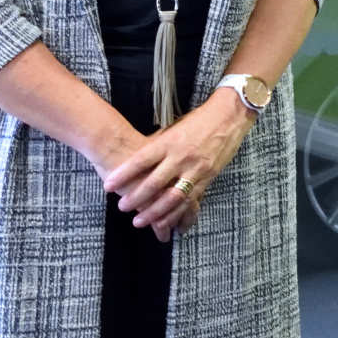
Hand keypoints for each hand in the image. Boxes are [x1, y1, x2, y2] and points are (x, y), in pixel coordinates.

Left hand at [104, 90, 256, 241]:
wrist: (229, 115)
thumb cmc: (198, 121)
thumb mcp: (173, 130)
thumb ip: (157, 146)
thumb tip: (135, 163)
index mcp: (169, 142)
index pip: (141, 161)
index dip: (123, 174)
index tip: (108, 186)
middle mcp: (181, 156)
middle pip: (154, 182)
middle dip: (136, 198)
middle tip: (122, 207)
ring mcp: (196, 168)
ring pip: (172, 196)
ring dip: (154, 212)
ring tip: (138, 221)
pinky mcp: (208, 176)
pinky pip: (190, 199)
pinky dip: (176, 213)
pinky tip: (164, 221)